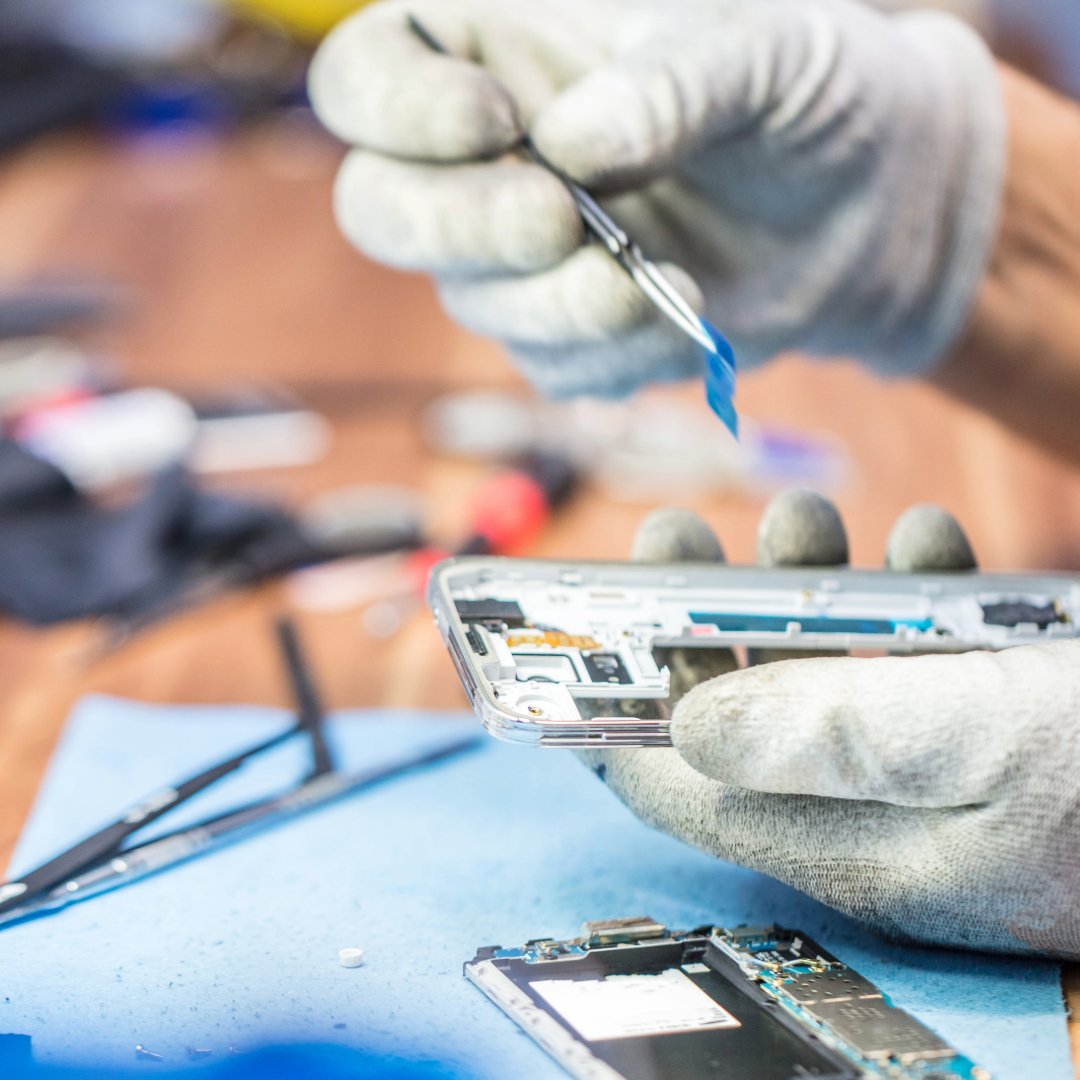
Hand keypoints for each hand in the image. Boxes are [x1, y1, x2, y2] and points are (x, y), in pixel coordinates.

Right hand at [309, 0, 1003, 397]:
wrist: (868, 210)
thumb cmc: (812, 96)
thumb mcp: (766, 53)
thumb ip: (674, 80)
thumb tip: (576, 142)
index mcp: (502, 51)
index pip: (365, 77)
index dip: (395, 109)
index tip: (495, 122)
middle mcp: (490, 162)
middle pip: (379, 209)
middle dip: (459, 227)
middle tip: (557, 220)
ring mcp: (523, 259)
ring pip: (472, 302)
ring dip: (558, 305)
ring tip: (662, 280)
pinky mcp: (570, 333)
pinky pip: (550, 364)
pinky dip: (615, 352)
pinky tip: (684, 309)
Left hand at [582, 490, 1079, 958]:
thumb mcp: (980, 744)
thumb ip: (832, 733)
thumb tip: (685, 726)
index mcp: (846, 839)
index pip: (682, 793)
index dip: (611, 718)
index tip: (571, 638)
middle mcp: (875, 813)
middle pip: (744, 713)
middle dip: (700, 617)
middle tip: (679, 535)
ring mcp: (933, 770)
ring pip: (828, 672)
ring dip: (803, 589)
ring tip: (806, 517)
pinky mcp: (990, 728)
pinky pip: (918, 660)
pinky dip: (908, 591)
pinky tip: (926, 543)